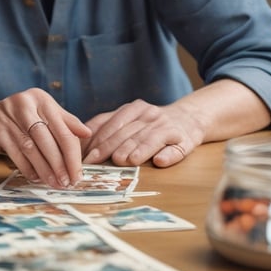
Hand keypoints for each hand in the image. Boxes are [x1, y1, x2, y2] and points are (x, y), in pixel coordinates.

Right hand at [0, 88, 90, 187]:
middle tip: (67, 183)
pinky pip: (15, 154)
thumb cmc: (25, 117)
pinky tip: (36, 178)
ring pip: (30, 149)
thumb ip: (66, 122)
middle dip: (59, 165)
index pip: (62, 130)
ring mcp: (8, 117)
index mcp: (41, 99)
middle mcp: (24, 104)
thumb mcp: (46, 113)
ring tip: (54, 183)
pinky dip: (28, 169)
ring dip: (44, 170)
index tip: (78, 174)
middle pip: (46, 140)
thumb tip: (88, 133)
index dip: (73, 155)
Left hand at [82, 99, 204, 167]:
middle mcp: (149, 115)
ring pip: (149, 139)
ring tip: (123, 161)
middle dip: (110, 147)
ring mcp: (167, 126)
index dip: (97, 139)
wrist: (189, 117)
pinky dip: (168, 155)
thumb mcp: (131, 117)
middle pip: (127, 133)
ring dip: (136, 151)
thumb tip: (81, 140)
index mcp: (134, 109)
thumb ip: (108, 124)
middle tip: (96, 161)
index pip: (112, 123)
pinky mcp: (184, 139)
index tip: (85, 155)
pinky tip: (160, 161)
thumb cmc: (152, 123)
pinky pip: (176, 148)